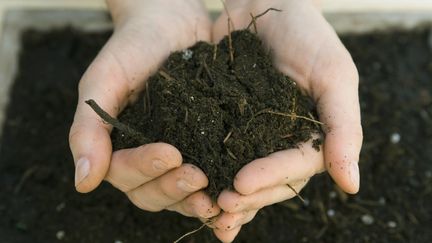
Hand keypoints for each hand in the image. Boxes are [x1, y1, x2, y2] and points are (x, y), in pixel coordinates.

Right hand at [69, 0, 218, 218]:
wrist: (171, 23)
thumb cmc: (132, 47)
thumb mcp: (103, 81)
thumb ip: (88, 128)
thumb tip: (83, 183)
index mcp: (117, 146)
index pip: (123, 173)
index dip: (144, 169)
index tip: (170, 154)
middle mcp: (144, 157)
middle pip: (151, 193)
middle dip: (173, 188)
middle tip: (198, 177)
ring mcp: (177, 155)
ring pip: (179, 194)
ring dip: (194, 199)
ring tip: (215, 196)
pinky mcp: (203, 149)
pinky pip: (207, 178)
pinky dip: (216, 190)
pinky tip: (232, 191)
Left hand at [211, 0, 362, 240]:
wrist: (265, 2)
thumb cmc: (307, 33)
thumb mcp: (334, 74)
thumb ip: (344, 127)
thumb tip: (352, 186)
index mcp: (312, 135)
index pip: (295, 167)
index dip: (270, 178)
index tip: (241, 184)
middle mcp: (282, 140)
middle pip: (268, 180)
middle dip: (246, 196)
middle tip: (220, 204)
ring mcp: (252, 133)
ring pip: (241, 172)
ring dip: (225, 194)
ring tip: (204, 208)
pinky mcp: (225, 121)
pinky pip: (215, 149)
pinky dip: (205, 168)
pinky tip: (188, 183)